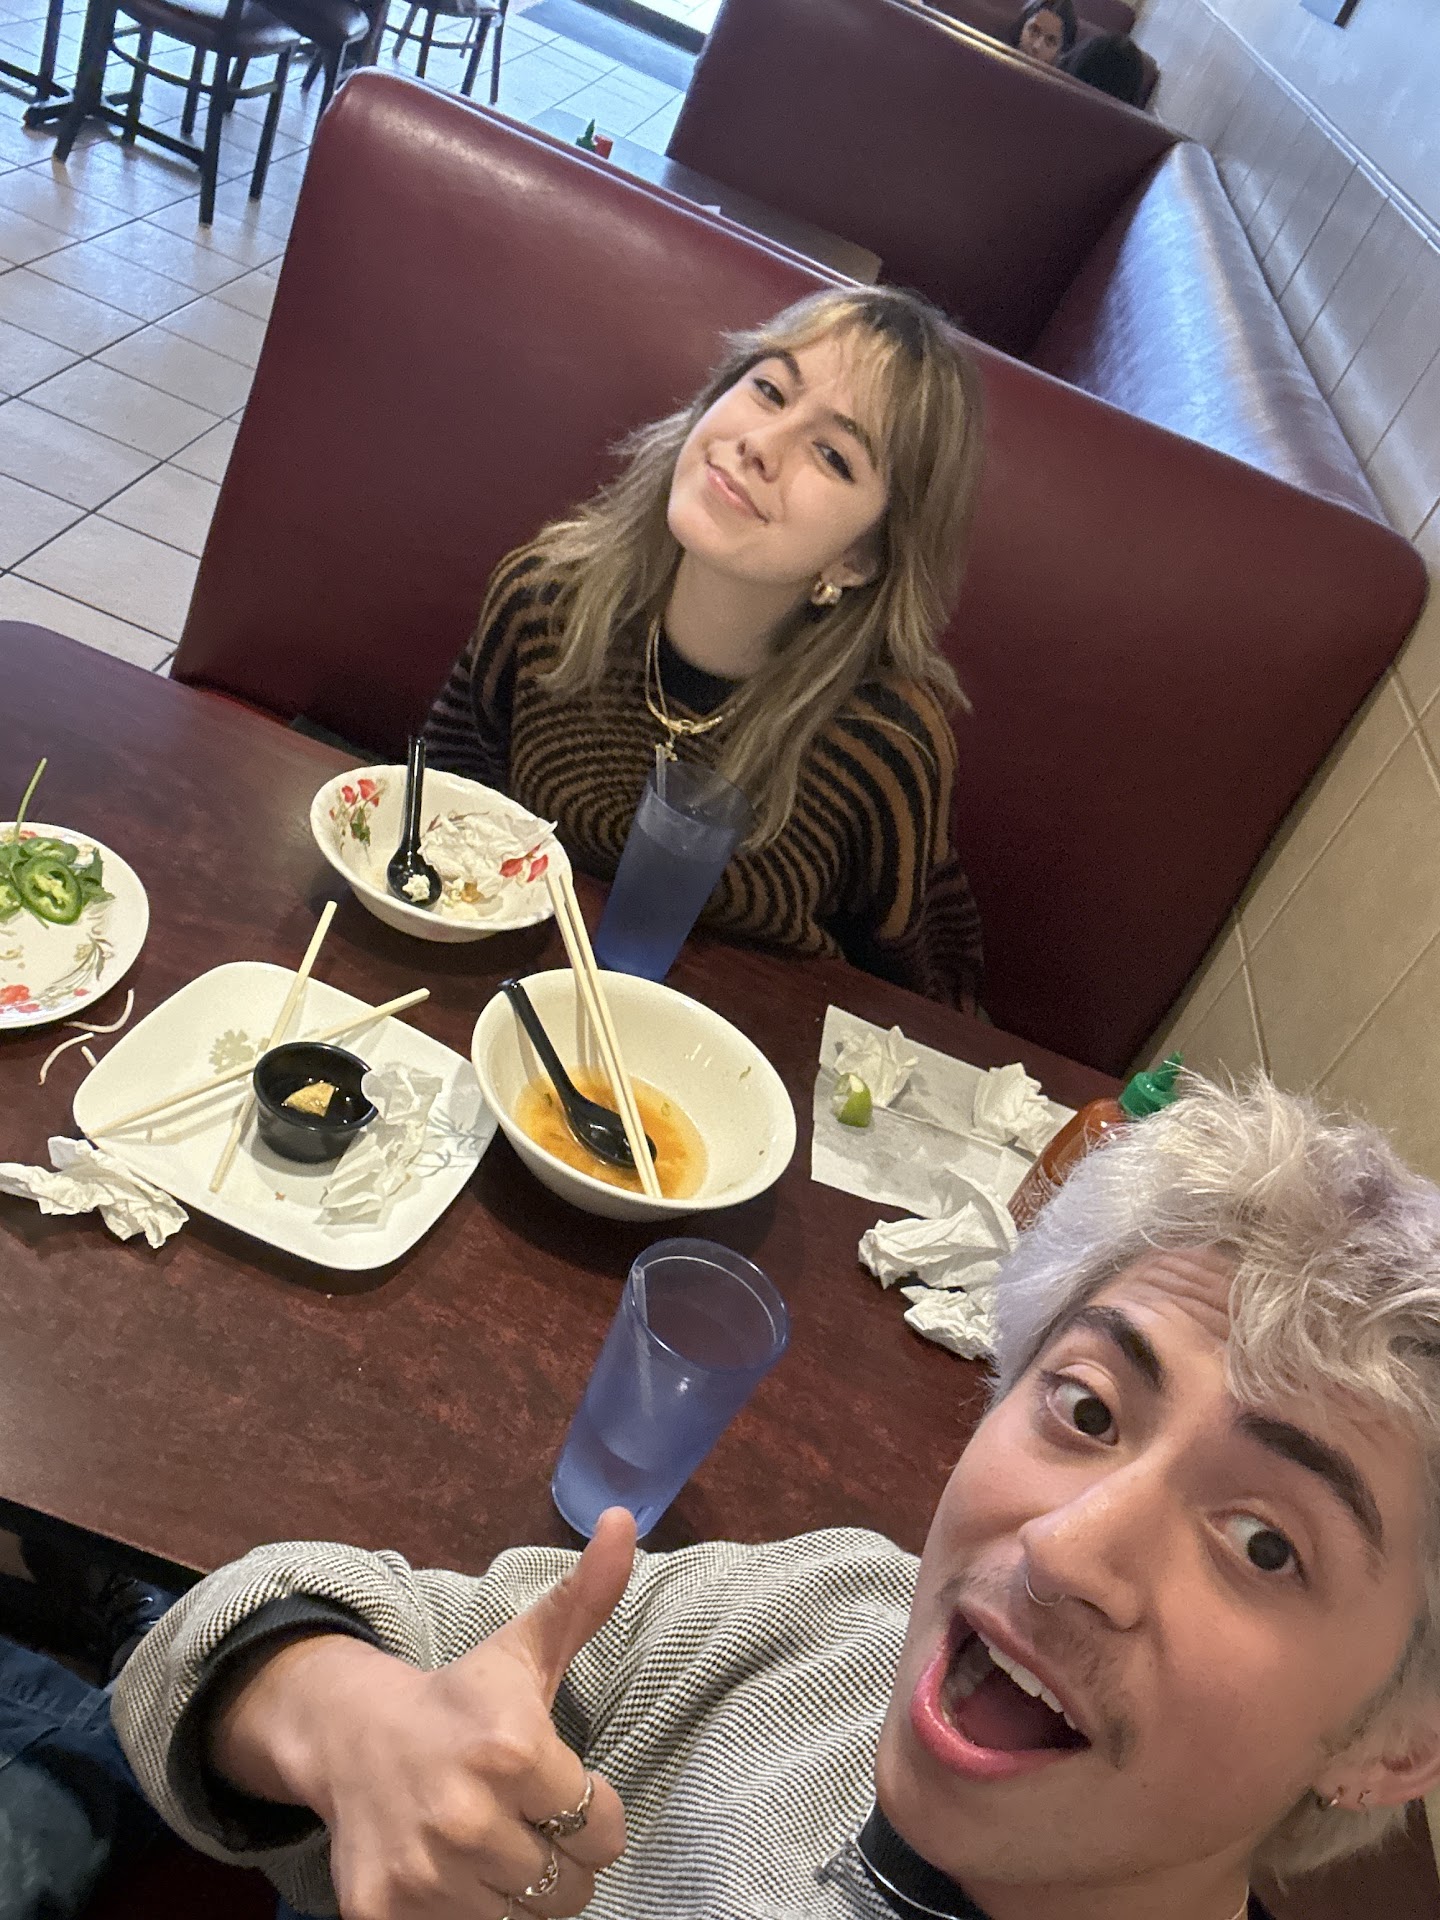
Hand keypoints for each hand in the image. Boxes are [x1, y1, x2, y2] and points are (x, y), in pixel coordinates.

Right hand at [210, 1507, 637, 1919]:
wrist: (352, 1736)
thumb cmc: (460, 1699)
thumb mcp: (526, 1647)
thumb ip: (587, 1595)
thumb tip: (626, 1519)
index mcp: (511, 1747)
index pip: (603, 1829)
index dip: (594, 1812)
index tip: (562, 1789)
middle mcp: (466, 1814)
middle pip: (570, 1889)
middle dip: (559, 1859)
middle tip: (526, 1821)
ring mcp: (423, 1872)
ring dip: (518, 1894)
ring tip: (493, 1846)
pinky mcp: (383, 1914)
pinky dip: (471, 1915)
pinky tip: (457, 1876)